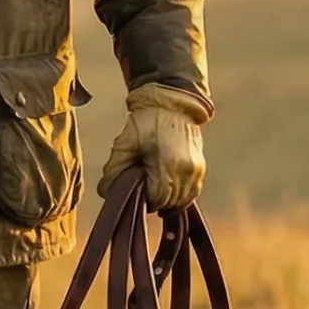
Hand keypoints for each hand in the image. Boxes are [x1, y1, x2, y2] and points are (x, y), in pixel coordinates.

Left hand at [97, 83, 209, 209]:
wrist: (171, 106)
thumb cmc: (145, 124)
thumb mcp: (123, 146)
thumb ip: (113, 172)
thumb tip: (106, 193)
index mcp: (168, 165)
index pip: (157, 200)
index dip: (143, 200)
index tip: (135, 191)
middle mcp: (187, 171)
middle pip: (170, 203)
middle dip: (154, 201)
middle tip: (142, 188)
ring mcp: (197, 171)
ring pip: (182, 201)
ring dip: (167, 201)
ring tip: (153, 188)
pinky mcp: (201, 169)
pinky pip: (191, 193)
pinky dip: (179, 196)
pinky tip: (167, 189)